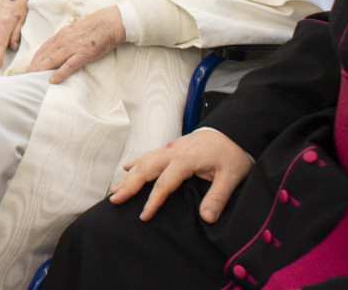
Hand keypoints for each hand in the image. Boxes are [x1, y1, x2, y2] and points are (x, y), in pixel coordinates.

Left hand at [26, 5, 124, 82]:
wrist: (108, 23)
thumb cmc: (93, 28)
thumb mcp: (73, 32)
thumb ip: (63, 40)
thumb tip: (54, 49)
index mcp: (60, 35)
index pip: (43, 49)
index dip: (34, 59)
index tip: (28, 67)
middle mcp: (63, 41)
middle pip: (44, 55)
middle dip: (33, 66)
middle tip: (25, 76)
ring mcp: (73, 47)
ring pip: (52, 60)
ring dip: (41, 70)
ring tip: (32, 78)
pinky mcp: (84, 54)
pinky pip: (69, 65)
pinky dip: (60, 73)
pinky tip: (52, 80)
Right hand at [109, 128, 252, 222]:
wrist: (233, 130)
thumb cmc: (232, 153)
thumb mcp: (231, 177)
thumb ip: (217, 197)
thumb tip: (206, 218)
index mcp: (185, 160)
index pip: (164, 184)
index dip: (152, 201)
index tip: (144, 216)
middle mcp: (172, 152)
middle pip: (145, 170)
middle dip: (128, 186)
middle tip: (113, 199)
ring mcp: (169, 148)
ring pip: (143, 162)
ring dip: (128, 177)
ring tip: (115, 189)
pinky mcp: (171, 147)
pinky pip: (149, 156)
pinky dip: (136, 163)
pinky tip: (127, 168)